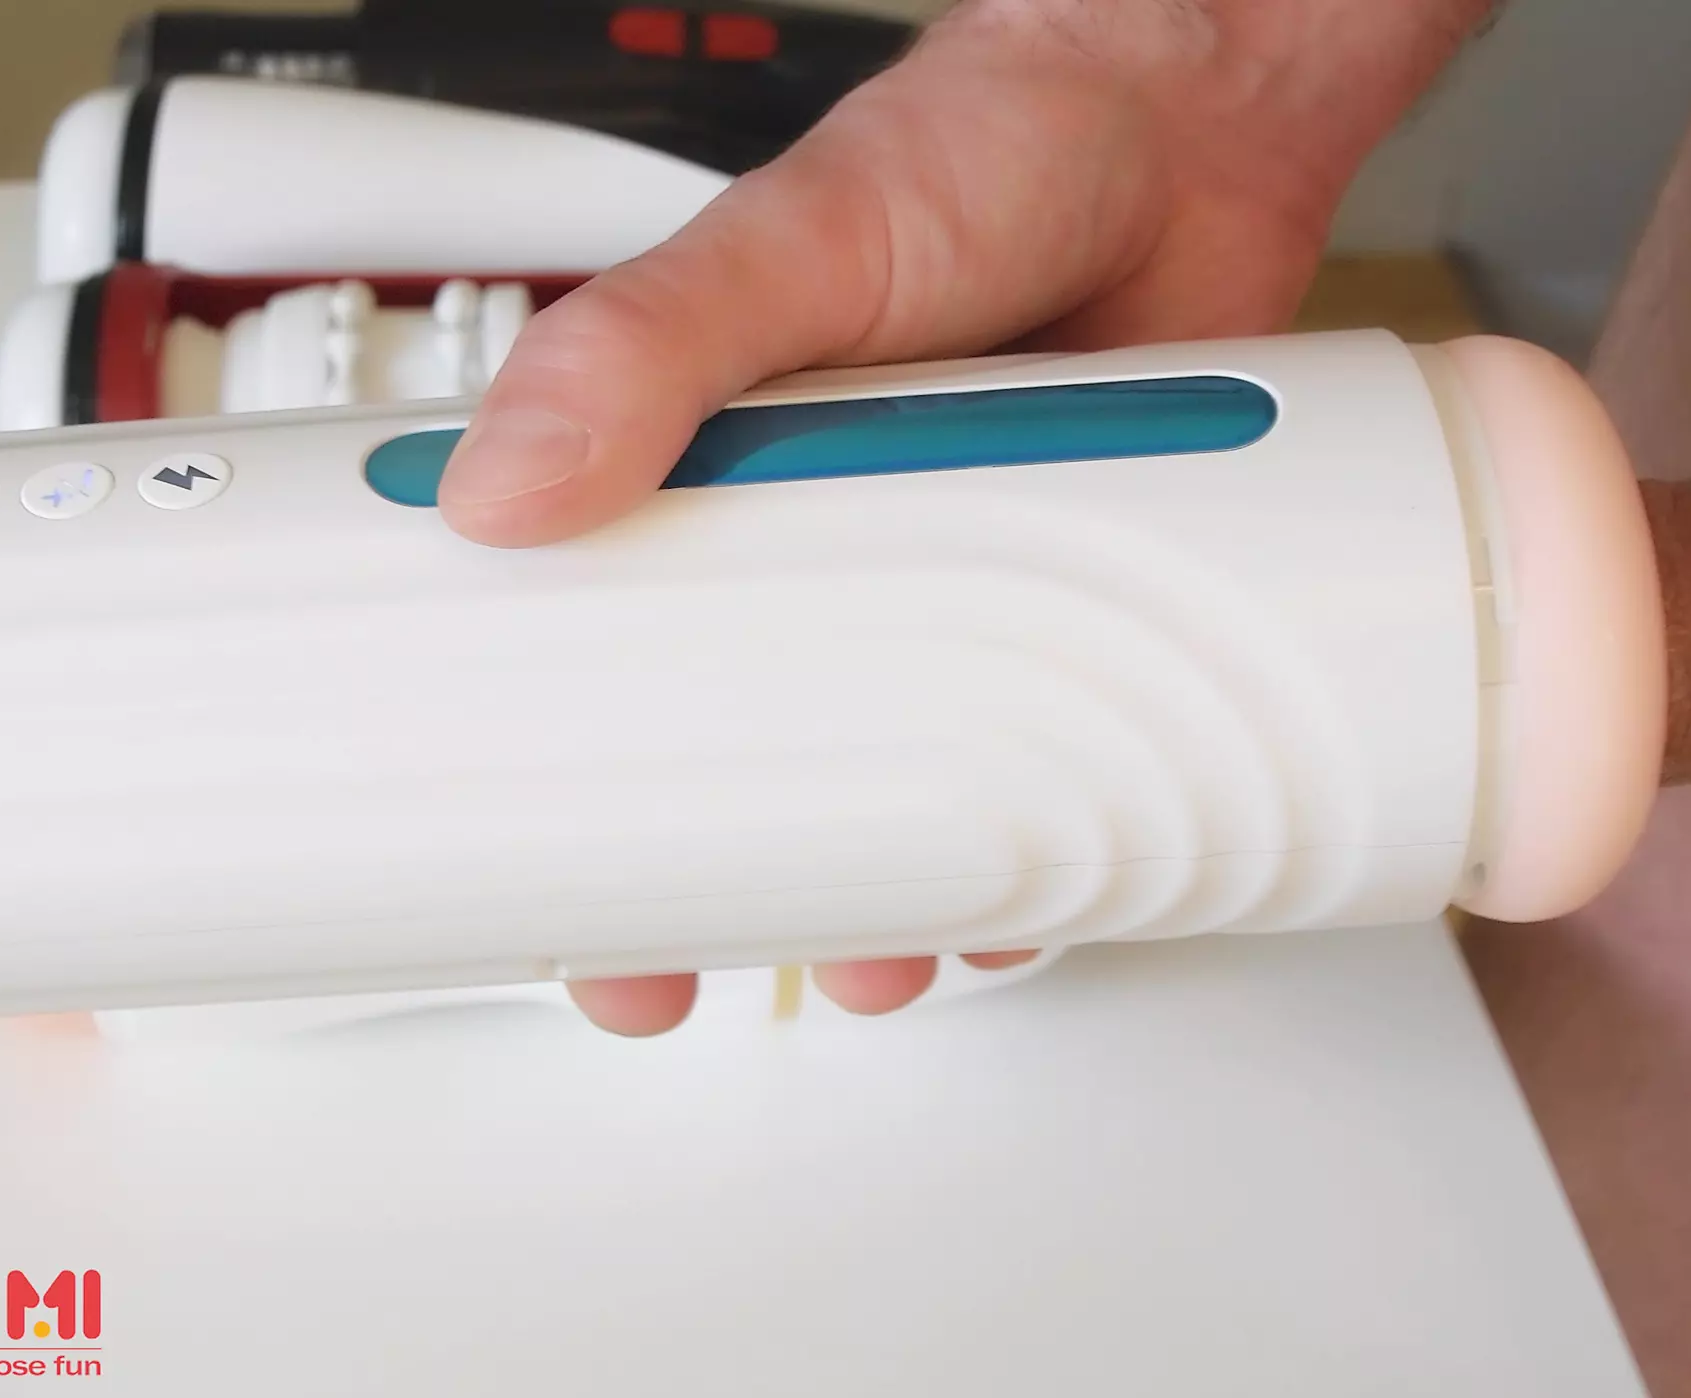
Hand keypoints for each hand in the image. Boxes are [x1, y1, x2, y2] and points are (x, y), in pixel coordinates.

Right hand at [441, 0, 1492, 1032]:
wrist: (1194, 129)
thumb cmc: (980, 154)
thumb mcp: (786, 244)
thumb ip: (648, 347)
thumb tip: (508, 485)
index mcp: (700, 473)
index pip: (584, 642)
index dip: (535, 771)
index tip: (496, 878)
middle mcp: (818, 549)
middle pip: (728, 758)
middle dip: (687, 888)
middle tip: (658, 976)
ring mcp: (953, 591)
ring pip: (889, 796)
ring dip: (868, 898)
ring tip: (870, 958)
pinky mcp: (1078, 609)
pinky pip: (1048, 773)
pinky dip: (1037, 855)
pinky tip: (1027, 904)